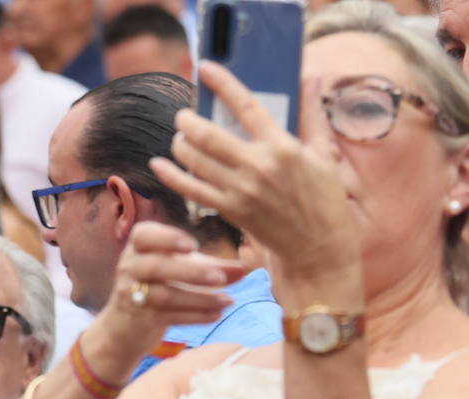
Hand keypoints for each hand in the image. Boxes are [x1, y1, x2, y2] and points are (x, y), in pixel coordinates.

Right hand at [99, 221, 247, 350]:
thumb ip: (213, 266)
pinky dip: (194, 316)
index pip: (144, 235)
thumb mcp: (183, 270)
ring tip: (228, 300)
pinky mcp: (138, 319)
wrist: (126, 325)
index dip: (167, 238)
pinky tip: (216, 315)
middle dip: (190, 272)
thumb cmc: (158, 286)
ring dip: (199, 299)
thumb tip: (245, 268)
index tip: (192, 245)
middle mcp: (129, 268)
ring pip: (164, 295)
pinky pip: (167, 317)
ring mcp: (131, 294)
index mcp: (138, 247)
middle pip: (155, 267)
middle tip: (220, 278)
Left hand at [152, 61, 358, 281]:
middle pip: (209, 135)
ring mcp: (241, 190)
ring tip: (179, 137)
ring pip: (196, 160)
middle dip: (188, 120)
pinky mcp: (229, 210)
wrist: (317, 245)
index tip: (205, 68)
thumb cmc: (323, 197)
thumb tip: (311, 76)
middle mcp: (258, 166)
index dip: (223, 84)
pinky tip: (159, 164)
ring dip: (180, 144)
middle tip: (183, 115)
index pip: (247, 105)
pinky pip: (192, 190)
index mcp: (283, 146)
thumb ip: (312, 113)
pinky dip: (171, 176)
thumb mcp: (323, 153)